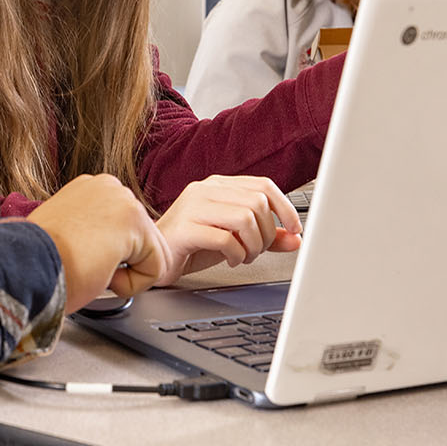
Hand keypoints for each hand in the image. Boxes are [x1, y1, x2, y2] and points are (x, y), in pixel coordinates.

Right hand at [27, 175, 169, 313]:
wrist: (26, 266)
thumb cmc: (37, 261)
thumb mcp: (66, 234)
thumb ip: (90, 231)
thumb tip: (101, 248)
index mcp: (90, 189)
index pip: (122, 229)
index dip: (107, 256)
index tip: (79, 258)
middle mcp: (108, 186)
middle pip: (142, 240)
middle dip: (120, 263)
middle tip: (86, 265)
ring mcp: (124, 201)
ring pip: (151, 255)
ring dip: (125, 274)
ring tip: (91, 268)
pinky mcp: (136, 223)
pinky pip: (156, 269)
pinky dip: (133, 284)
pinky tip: (102, 273)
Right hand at [154, 175, 301, 285]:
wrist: (151, 258)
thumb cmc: (190, 245)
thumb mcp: (234, 238)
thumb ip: (264, 237)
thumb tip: (295, 239)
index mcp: (217, 186)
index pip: (263, 185)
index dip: (285, 207)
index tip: (294, 228)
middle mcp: (205, 190)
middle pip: (257, 202)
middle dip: (267, 233)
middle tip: (257, 250)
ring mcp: (193, 206)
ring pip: (245, 218)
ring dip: (253, 245)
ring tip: (243, 256)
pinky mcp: (184, 228)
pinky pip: (225, 238)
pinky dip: (236, 254)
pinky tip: (230, 260)